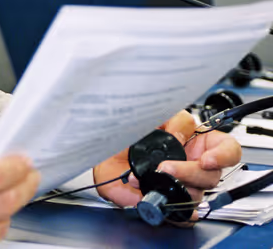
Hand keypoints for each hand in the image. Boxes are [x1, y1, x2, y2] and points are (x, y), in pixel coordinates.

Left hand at [93, 111, 241, 215]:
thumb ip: (169, 121)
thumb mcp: (149, 119)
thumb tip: (180, 133)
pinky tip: (159, 196)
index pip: (227, 148)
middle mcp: (194, 164)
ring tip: (152, 176)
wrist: (103, 158)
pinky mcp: (173, 201)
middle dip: (189, 171)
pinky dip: (172, 205)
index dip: (224, 155)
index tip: (207, 159)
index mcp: (195, 142)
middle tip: (166, 167)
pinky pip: (184, 212)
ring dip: (175, 185)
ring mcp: (185, 184)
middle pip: (212, 174)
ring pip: (199, 192)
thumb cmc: (127, 138)